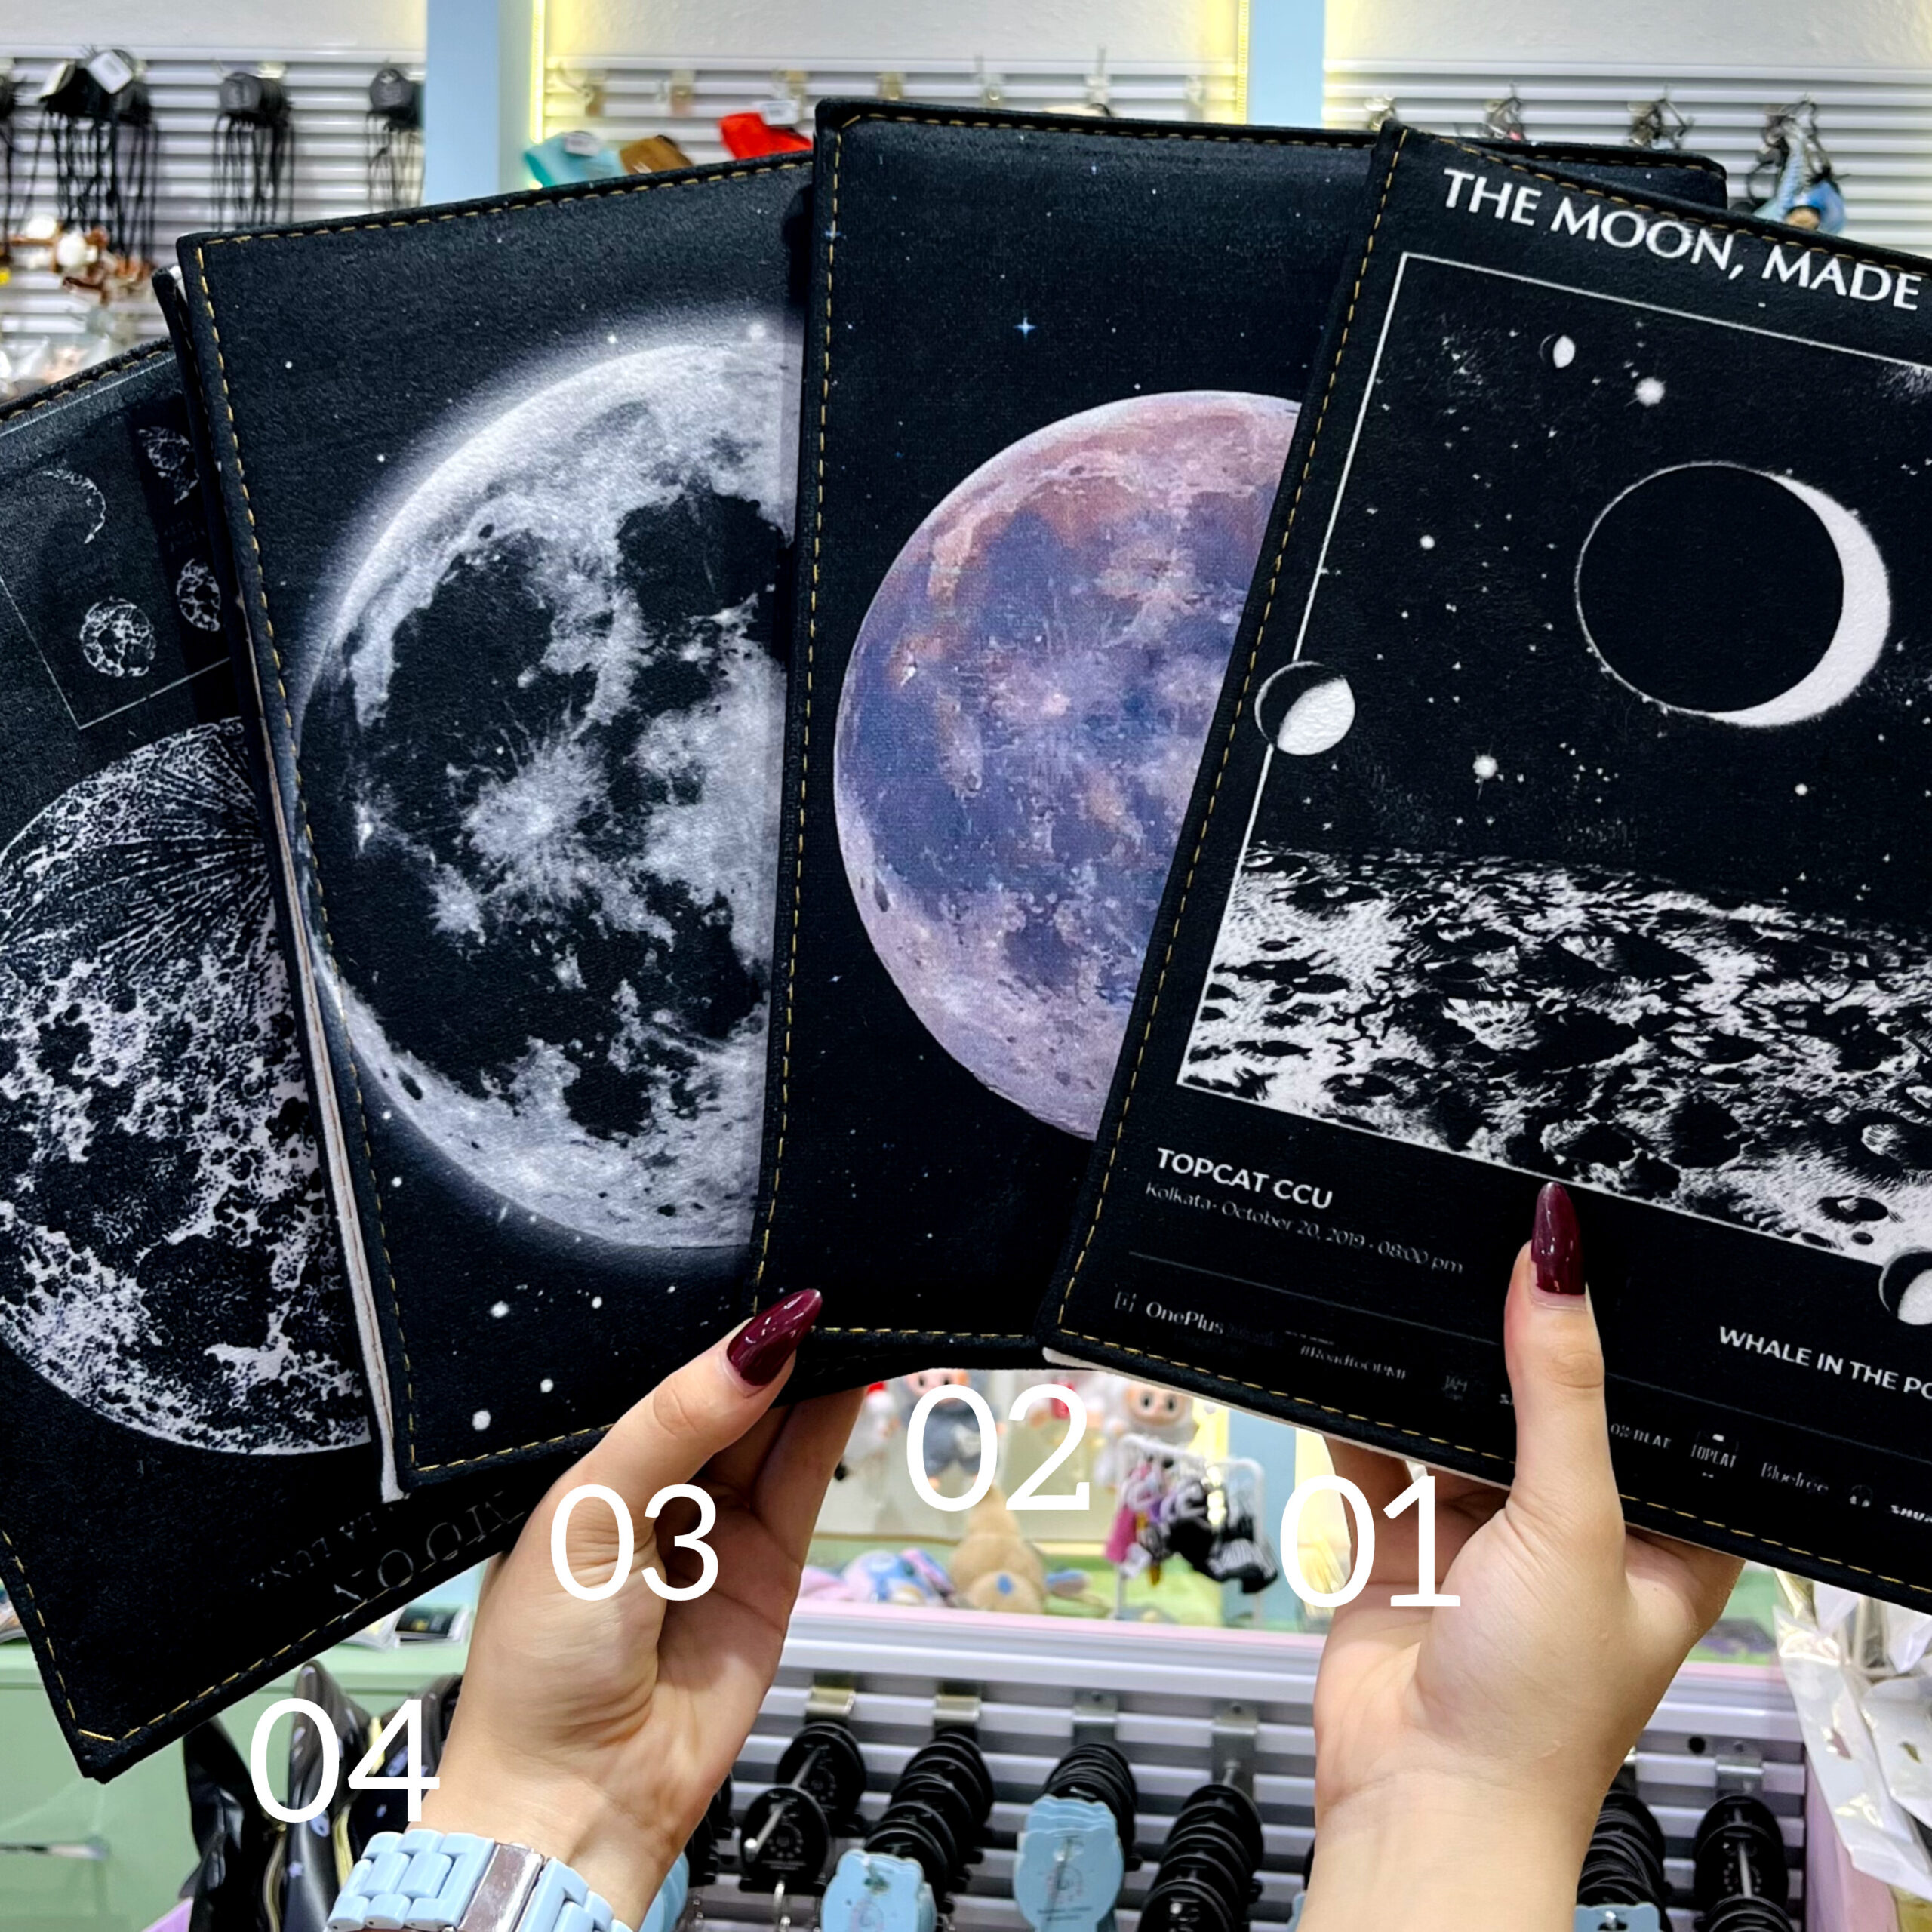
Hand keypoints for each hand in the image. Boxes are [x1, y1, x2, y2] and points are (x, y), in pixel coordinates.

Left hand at [421, 1292, 860, 1925]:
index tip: (751, 1266)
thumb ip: (673, 1426)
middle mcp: (653, 1485)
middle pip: (724, 1391)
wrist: (580, 1797)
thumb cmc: (541, 1658)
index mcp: (586, 1466)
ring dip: (808, 1367)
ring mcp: (716, 1521)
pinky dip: (833, 1418)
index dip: (705, 1328)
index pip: (657, 1374)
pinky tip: (852, 1363)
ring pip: (774, 1422)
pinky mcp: (772, 1560)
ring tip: (843, 1303)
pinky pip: (807, 1474)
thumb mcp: (589, 1516)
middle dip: (763, 1341)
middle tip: (811, 1273)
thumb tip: (759, 1346)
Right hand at [1301, 1185, 1741, 1931]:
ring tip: (1417, 1273)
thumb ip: (1559, 1388)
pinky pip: (1377, 1452)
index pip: (1652, 1409)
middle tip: (1487, 1238)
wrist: (1419, 1800)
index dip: (1627, 1335)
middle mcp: (1571, 1530)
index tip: (1593, 1246)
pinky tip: (1344, 1343)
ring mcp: (1481, 1536)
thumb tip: (1555, 1258)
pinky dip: (1357, 1404)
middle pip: (1544, 1405)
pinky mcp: (1400, 1543)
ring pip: (1456, 1421)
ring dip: (1432, 1368)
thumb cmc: (1539, 1706)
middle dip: (1513, 1339)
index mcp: (1658, 1536)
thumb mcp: (1571, 1523)